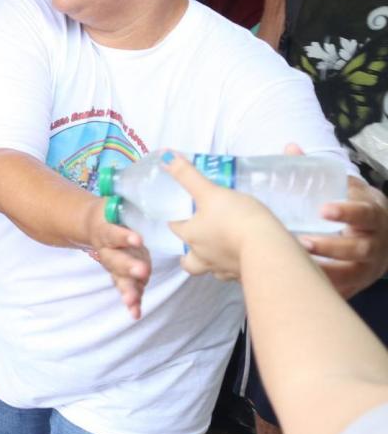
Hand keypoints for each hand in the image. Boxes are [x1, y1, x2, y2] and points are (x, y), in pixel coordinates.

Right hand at [85, 205, 152, 318]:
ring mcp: (113, 264)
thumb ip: (131, 202)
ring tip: (132, 301)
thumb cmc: (115, 212)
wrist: (93, 223)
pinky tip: (135, 313)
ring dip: (127, 289)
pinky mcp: (121, 275)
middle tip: (142, 272)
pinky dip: (131, 301)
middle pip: (114, 260)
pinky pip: (126, 288)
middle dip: (128, 267)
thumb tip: (159, 189)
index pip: (114, 232)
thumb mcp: (119, 203)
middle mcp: (106, 249)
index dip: (124, 236)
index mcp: (105, 229)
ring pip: (118, 278)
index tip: (138, 239)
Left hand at [161, 151, 284, 281]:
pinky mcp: (245, 277)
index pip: (176, 228)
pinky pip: (236, 274)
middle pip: (189, 263)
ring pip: (212, 271)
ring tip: (223, 250)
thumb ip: (188, 175)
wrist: (268, 248)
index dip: (177, 220)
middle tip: (198, 242)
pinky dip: (237, 266)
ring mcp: (225, 271)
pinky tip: (246, 258)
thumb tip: (165, 156)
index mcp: (191, 237)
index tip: (182, 214)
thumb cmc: (236, 218)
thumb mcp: (209, 191)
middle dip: (190, 256)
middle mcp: (204, 258)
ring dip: (214, 262)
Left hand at [300, 178, 387, 297]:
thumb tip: (291, 148)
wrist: (383, 234)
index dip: (346, 212)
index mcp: (373, 214)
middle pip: (360, 248)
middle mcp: (377, 242)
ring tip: (298, 268)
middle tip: (304, 242)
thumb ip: (318, 171)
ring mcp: (370, 266)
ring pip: (353, 273)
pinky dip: (327, 291)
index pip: (364, 213)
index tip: (323, 209)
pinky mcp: (361, 283)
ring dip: (326, 272)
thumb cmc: (356, 206)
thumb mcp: (346, 187)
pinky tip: (304, 290)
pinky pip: (346, 291)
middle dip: (332, 246)